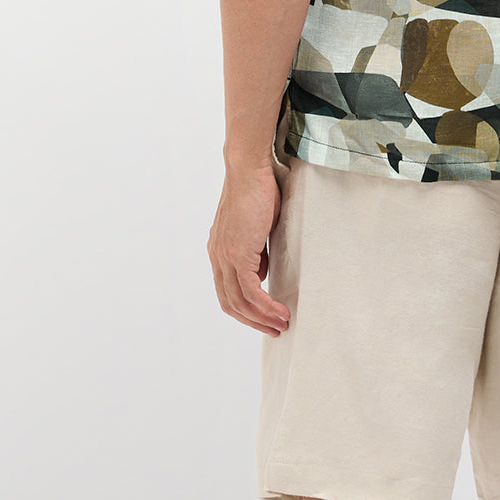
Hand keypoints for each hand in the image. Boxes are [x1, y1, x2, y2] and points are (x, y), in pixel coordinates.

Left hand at [207, 164, 290, 335]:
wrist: (249, 169)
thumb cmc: (258, 190)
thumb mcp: (257, 228)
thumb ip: (256, 252)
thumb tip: (262, 273)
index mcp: (220, 251)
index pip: (227, 291)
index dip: (245, 309)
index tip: (265, 318)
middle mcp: (218, 257)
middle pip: (230, 303)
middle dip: (253, 321)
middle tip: (274, 330)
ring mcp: (225, 256)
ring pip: (239, 302)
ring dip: (261, 318)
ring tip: (282, 325)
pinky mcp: (237, 253)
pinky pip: (249, 290)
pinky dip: (265, 305)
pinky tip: (280, 310)